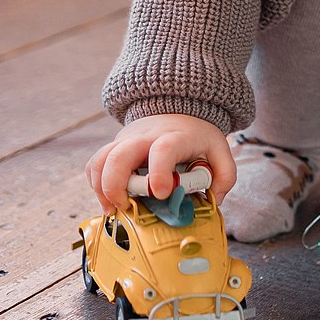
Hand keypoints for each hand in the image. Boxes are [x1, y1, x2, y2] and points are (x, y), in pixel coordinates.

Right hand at [85, 113, 233, 213]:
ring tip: (114, 208)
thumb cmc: (196, 136)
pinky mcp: (114, 148)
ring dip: (101, 188)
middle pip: (119, 156)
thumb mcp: (219, 151)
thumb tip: (213, 201)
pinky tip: (109, 200)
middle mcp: (145, 137)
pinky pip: (95, 165)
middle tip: (125, 207)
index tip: (161, 193)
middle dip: (116, 185)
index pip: (163, 150)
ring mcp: (125, 141)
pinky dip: (96, 184)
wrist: (177, 110)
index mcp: (174, 138)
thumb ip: (225, 176)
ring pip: (100, 160)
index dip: (159, 172)